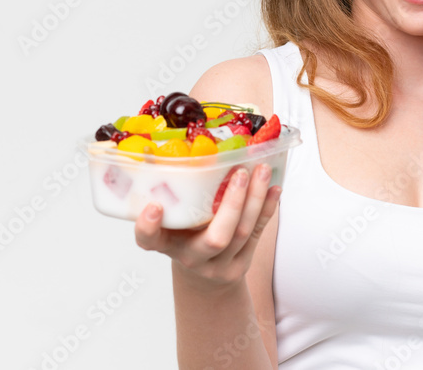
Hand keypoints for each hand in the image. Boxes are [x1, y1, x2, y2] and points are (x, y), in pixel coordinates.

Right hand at [134, 163, 280, 290]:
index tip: (154, 207)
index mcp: (166, 242)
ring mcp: (218, 265)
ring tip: (262, 170)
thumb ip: (174, 193)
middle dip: (232, 205)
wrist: (203, 276)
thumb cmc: (184, 236)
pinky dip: (266, 208)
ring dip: (255, 198)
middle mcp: (190, 257)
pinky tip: (273, 188)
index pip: (149, 240)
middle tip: (240, 172)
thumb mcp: (173, 219)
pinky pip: (257, 234)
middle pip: (215, 239)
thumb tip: (184, 145)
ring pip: (242, 233)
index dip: (149, 227)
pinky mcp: (240, 264)